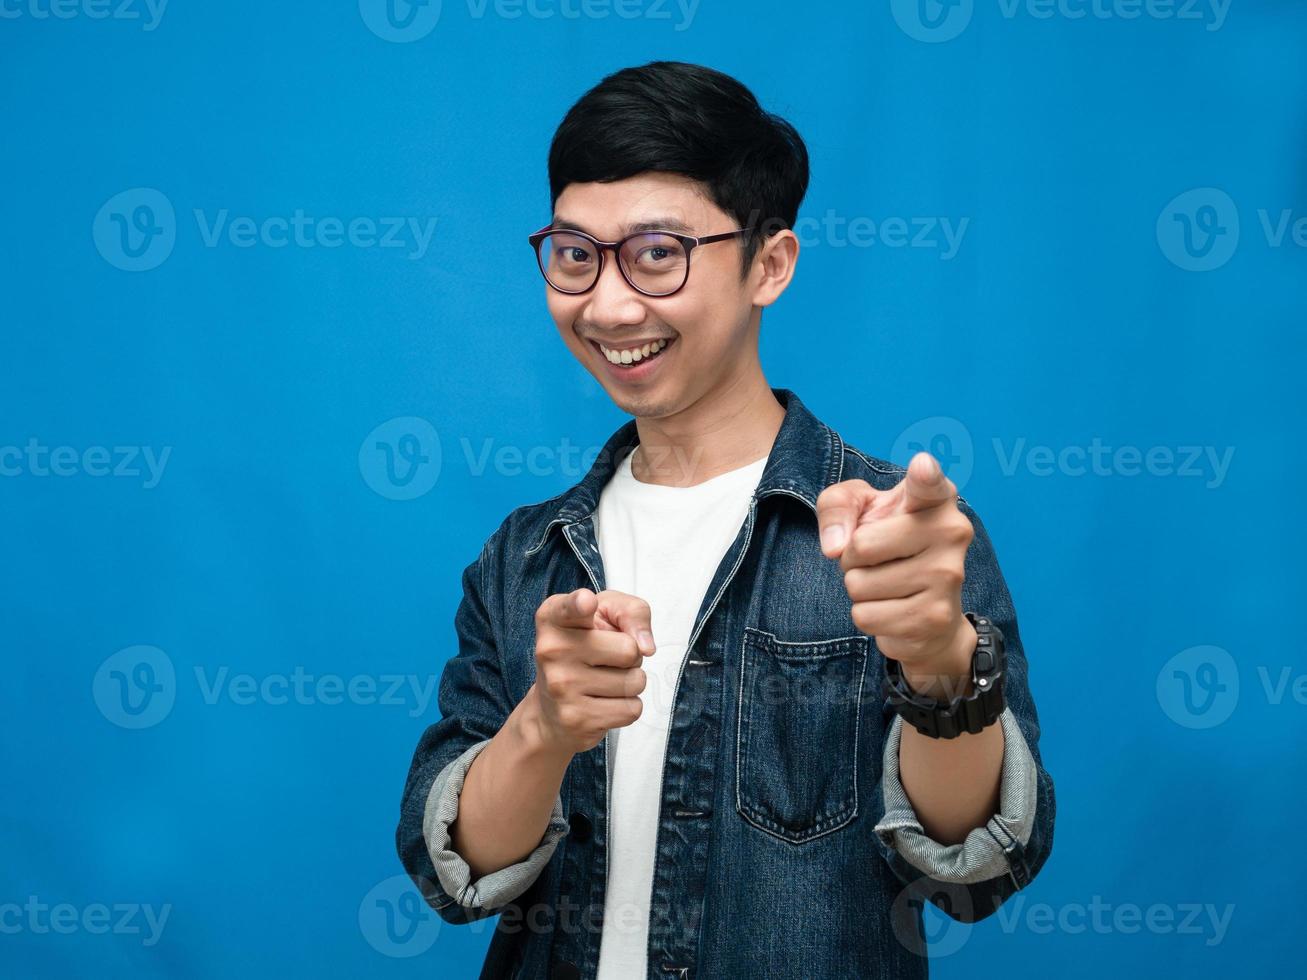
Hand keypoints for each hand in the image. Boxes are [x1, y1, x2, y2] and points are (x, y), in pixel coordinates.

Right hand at [529, 588, 654, 755]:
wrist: (551, 712)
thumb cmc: (585, 651)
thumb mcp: (605, 616)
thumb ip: (632, 611)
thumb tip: (646, 646)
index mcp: (554, 617)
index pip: (570, 607)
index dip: (580, 603)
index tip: (586, 602)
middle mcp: (551, 649)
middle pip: (629, 649)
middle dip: (631, 656)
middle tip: (605, 660)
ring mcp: (562, 686)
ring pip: (635, 681)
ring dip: (630, 682)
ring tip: (603, 681)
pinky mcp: (576, 718)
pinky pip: (632, 709)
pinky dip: (626, 706)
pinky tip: (602, 702)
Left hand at [815, 452, 975, 690]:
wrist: (927, 615)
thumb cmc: (888, 547)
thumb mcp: (858, 511)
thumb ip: (836, 507)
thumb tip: (835, 547)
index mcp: (935, 498)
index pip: (928, 481)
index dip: (923, 473)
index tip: (923, 466)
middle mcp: (952, 531)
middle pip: (862, 545)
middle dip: (851, 558)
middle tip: (877, 559)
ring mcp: (949, 576)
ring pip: (859, 585)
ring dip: (859, 589)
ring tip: (887, 584)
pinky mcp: (936, 617)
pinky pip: (865, 616)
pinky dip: (867, 615)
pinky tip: (893, 609)